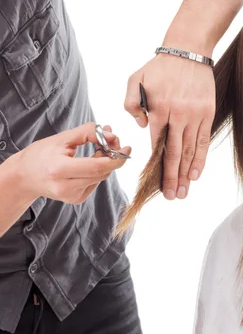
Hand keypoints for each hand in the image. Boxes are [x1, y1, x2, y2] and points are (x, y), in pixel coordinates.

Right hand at [16, 123, 130, 204]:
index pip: (96, 167)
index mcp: (59, 170)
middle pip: (102, 172)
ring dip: (106, 162)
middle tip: (113, 141)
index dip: (115, 157)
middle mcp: (66, 187)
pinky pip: (95, 183)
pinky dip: (96, 171)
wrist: (25, 177)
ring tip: (99, 148)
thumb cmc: (42, 154)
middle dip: (112, 156)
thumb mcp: (62, 138)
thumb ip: (88, 133)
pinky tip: (88, 162)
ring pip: (100, 178)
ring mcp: (71, 197)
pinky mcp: (76, 200)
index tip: (127, 147)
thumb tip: (111, 134)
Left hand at [124, 53, 215, 199]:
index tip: (155, 183)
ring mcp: (195, 115)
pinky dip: (200, 159)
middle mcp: (178, 114)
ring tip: (184, 192)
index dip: (157, 165)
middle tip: (171, 197)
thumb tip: (141, 126)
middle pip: (175, 153)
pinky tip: (196, 174)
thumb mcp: (135, 79)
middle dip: (172, 178)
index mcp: (159, 108)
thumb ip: (130, 104)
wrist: (188, 50)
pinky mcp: (207, 113)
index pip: (158, 143)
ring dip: (187, 174)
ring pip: (190, 150)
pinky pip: (203, 141)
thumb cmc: (159, 67)